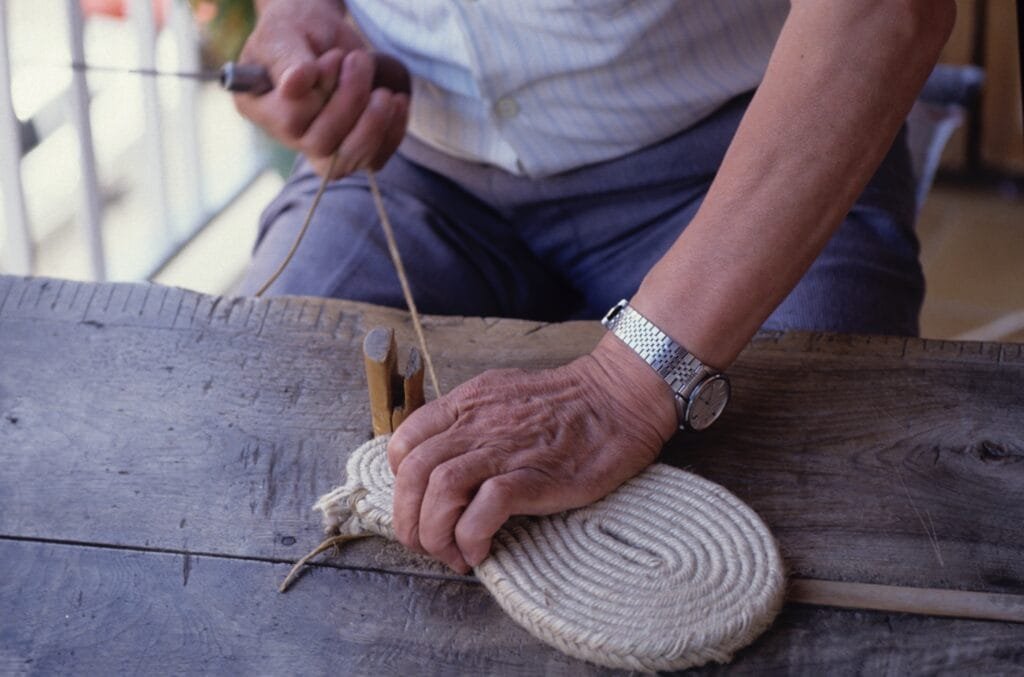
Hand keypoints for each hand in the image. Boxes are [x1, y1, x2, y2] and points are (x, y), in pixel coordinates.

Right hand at [234, 0, 408, 177]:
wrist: (323, 36)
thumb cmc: (298, 30)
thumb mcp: (286, 33)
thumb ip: (288, 58)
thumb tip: (295, 85)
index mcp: (259, 107)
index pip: (290, 121)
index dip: (320, 92)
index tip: (334, 57)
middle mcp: (286, 135)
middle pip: (321, 145)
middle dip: (350, 103)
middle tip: (359, 62)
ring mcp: (318, 147)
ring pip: (347, 160)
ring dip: (373, 124)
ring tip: (384, 91)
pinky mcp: (349, 148)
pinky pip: (373, 160)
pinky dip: (391, 134)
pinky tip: (398, 102)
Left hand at [386, 333, 678, 573]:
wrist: (618, 398)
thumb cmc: (566, 403)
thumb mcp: (503, 395)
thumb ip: (470, 420)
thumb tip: (444, 458)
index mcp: (466, 404)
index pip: (404, 441)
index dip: (400, 482)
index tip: (419, 504)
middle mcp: (476, 425)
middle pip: (413, 473)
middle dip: (408, 519)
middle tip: (424, 544)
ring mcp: (504, 450)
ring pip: (440, 491)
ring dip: (435, 533)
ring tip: (452, 553)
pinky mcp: (534, 477)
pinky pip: (484, 510)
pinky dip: (471, 537)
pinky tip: (479, 551)